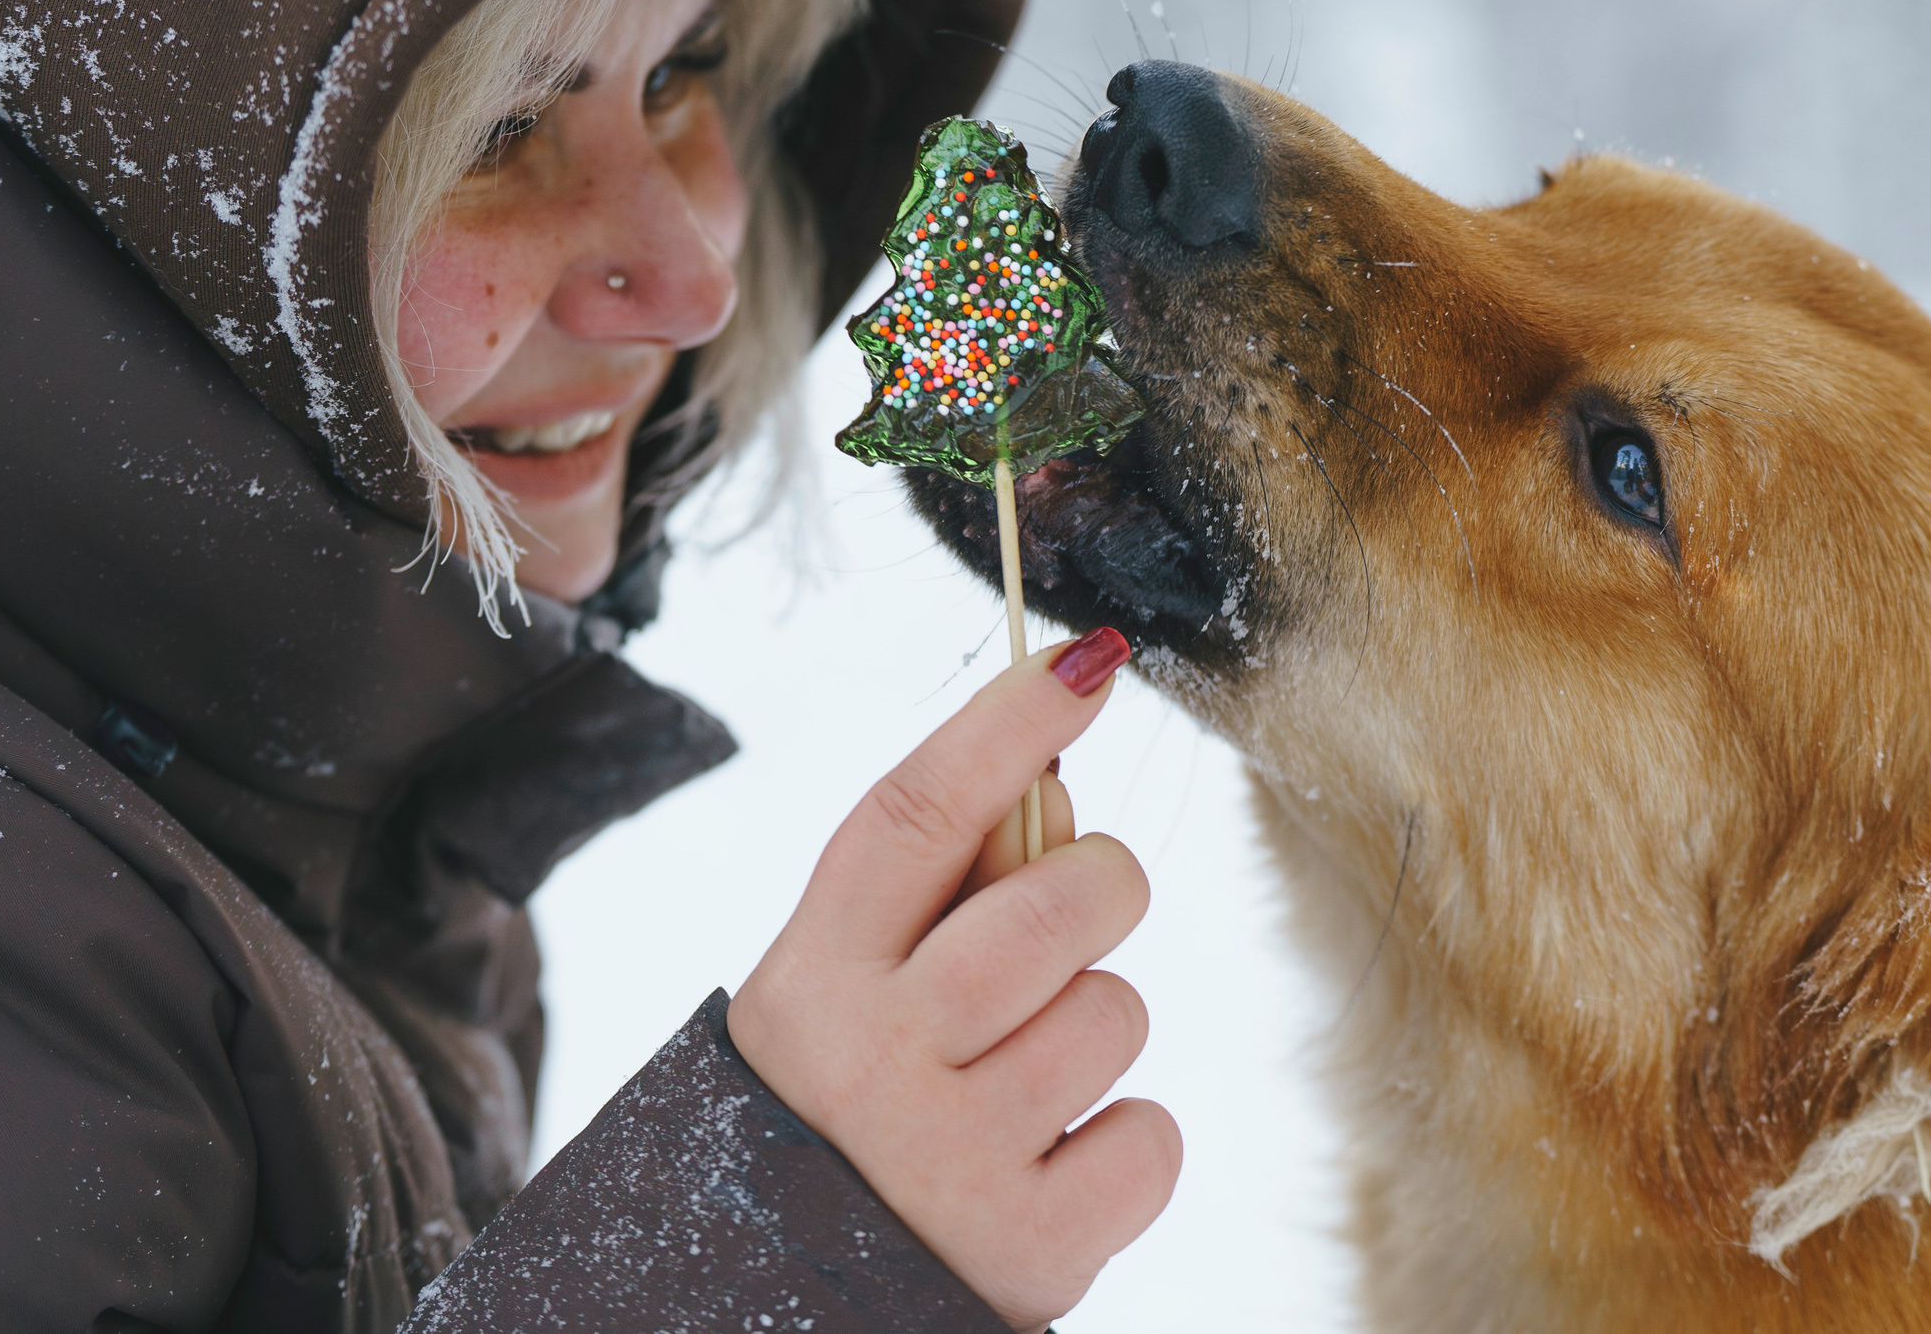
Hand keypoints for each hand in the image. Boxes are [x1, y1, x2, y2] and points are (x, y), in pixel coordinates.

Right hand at [726, 629, 1180, 1330]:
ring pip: (1117, 1015)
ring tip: (1024, 1081)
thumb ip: (932, 895)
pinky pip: (1154, 1137)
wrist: (776, 1306)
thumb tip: (1053, 774)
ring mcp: (951, 1159)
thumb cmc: (839, 1112)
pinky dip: (1124, 1145)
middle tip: (1080, 910)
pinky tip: (1051, 1165)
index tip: (1087, 660)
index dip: (1007, 726)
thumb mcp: (839, 994)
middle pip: (1057, 907)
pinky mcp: (1030, 1251)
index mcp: (812, 975)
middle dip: (1101, 884)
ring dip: (1097, 1031)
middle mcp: (872, 1059)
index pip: (916, 815)